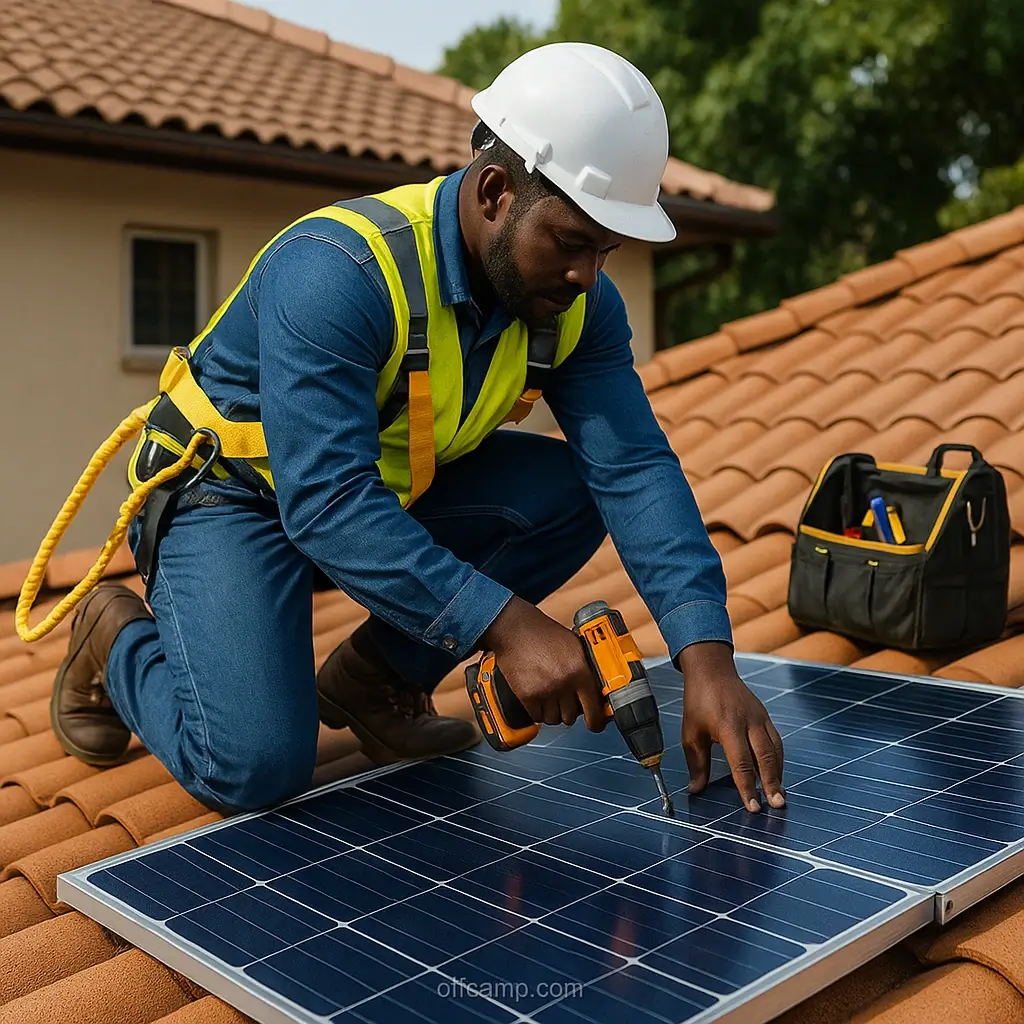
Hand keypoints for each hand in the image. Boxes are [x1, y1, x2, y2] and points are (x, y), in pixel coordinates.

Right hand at [480, 596, 606, 729]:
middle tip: (564, 701)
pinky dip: (537, 711)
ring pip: (554, 719)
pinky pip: (536, 716)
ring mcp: (545, 690)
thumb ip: (585, 668)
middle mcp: (565, 682)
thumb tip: (596, 690)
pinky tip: (537, 699)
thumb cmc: (544, 634)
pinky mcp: (527, 695)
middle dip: (569, 711)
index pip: (595, 708)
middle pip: (572, 716)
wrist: (516, 629)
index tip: (595, 725)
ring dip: (552, 712)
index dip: (596, 721)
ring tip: (548, 697)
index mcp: (581, 670)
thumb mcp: (574, 647)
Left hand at [677, 642, 784, 812]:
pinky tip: (776, 773)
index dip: (747, 788)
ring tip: (779, 795)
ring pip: (775, 750)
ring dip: (778, 774)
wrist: (712, 670)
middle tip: (777, 806)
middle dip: (772, 784)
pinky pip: (776, 741)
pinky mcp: (765, 716)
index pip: (741, 763)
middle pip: (765, 758)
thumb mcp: (691, 732)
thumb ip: (696, 763)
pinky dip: (778, 760)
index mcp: (728, 727)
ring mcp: (760, 718)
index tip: (753, 807)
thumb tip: (695, 790)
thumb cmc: (699, 700)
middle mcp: (748, 723)